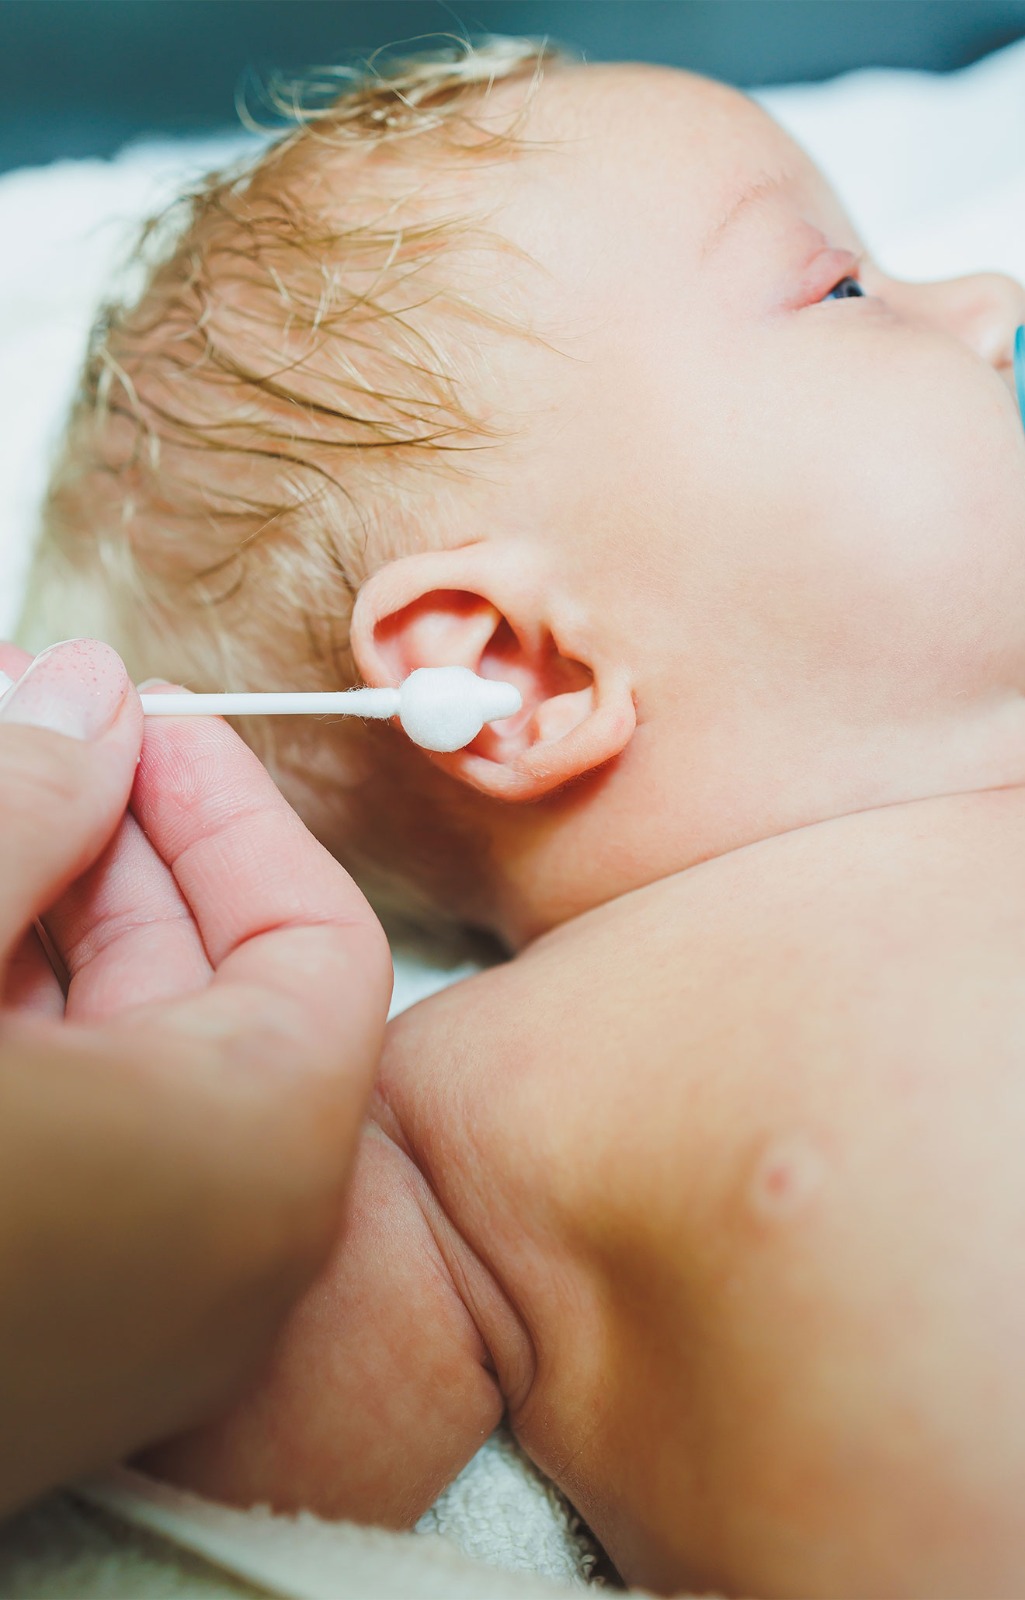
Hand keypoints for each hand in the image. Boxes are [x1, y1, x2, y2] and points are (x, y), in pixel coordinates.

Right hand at [0, 639, 391, 1513]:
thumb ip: (21, 811)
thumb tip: (88, 692)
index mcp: (246, 1161)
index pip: (311, 936)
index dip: (224, 803)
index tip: (131, 710)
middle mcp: (218, 1252)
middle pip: (210, 985)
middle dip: (106, 838)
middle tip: (23, 725)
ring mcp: (127, 1302)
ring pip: (119, 1055)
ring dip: (39, 918)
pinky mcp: (40, 1319)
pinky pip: (67, 1133)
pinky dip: (14, 1017)